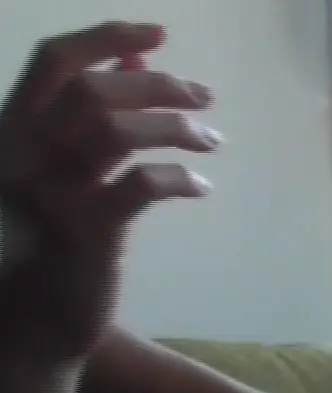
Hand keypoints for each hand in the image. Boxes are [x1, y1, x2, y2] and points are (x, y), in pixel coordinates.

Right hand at [0, 22, 216, 368]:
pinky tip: (198, 185)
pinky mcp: (83, 231)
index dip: (107, 36)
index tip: (160, 33)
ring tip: (209, 141)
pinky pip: (141, 185)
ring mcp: (49, 191)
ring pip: (115, 130)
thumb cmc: (50, 234)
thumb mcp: (64, 165)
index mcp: (12, 128)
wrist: (33, 318)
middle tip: (204, 97)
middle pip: (94, 91)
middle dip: (159, 85)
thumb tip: (140, 55)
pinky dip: (179, 176)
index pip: (54, 61)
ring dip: (175, 127)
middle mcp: (21, 153)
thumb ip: (92, 111)